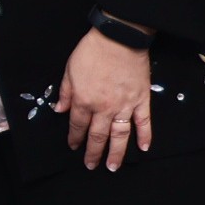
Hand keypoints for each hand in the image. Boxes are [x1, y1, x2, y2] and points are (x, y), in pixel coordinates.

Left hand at [62, 29, 154, 170]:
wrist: (119, 38)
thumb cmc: (92, 52)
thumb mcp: (69, 70)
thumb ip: (65, 92)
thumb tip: (60, 111)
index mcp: (84, 100)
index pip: (77, 125)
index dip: (75, 138)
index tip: (73, 147)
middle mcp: (103, 108)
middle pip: (97, 136)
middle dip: (93, 152)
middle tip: (91, 165)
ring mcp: (124, 105)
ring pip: (120, 135)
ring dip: (116, 153)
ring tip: (113, 166)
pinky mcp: (141, 100)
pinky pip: (144, 122)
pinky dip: (145, 136)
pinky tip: (144, 148)